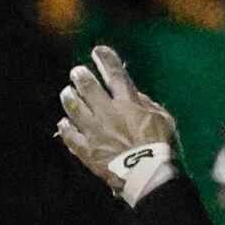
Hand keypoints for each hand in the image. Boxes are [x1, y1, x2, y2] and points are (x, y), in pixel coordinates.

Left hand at [56, 45, 181, 205]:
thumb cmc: (161, 145)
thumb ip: (145, 103)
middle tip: (76, 72)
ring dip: (69, 98)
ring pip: (74, 109)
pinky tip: (63, 122)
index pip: (115, 74)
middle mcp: (107, 113)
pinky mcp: (86, 151)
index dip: (105, 60)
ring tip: (66, 92)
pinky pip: (70, 136)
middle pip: (88, 88)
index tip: (98, 50)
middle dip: (80, 76)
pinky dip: (66, 128)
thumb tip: (133, 93)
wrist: (147, 174)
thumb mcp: (162, 118)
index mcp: (128, 102)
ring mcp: (94, 132)